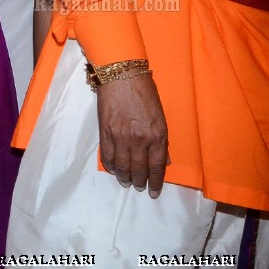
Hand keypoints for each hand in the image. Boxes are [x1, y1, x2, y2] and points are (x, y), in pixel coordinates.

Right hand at [96, 73, 169, 197]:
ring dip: (124, 177)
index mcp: (157, 135)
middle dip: (139, 181)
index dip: (155, 182)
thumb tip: (163, 161)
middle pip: (138, 169)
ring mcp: (121, 137)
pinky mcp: (105, 132)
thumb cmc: (145, 93)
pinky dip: (110, 166)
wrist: (122, 76)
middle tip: (139, 187)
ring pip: (122, 166)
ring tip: (126, 182)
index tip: (153, 192)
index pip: (156, 167)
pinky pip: (107, 156)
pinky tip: (114, 170)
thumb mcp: (161, 117)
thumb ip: (162, 140)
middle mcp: (139, 140)